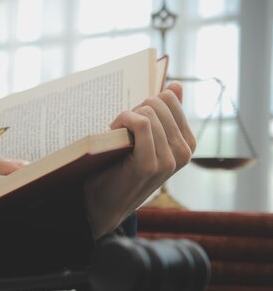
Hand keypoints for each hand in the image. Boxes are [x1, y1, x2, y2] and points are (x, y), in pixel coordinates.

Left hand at [83, 83, 195, 238]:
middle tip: (120, 128)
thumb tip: (176, 86)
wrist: (103, 204)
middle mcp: (184, 152)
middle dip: (135, 109)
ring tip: (115, 134)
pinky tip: (113, 131)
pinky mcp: (150, 164)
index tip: (130, 120)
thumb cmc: (120, 169)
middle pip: (159, 103)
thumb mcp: (145, 140)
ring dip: (126, 117)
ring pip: (150, 113)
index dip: (145, 104)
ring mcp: (169, 160)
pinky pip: (142, 124)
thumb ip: (163, 116)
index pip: (171, 99)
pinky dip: (124, 121)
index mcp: (187, 144)